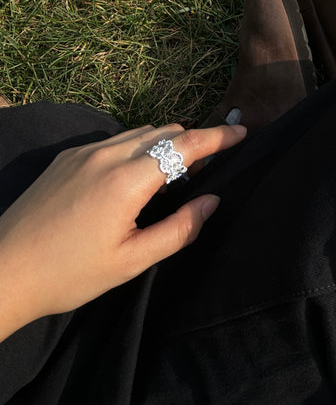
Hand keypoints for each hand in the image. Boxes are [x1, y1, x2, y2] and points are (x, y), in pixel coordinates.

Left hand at [0, 123, 246, 338]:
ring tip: (171, 177)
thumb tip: (212, 202)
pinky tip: (134, 177)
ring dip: (164, 144)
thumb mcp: (132, 261)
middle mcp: (105, 154)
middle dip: (192, 142)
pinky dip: (138, 147)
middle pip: (163, 131)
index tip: (243, 132)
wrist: (3, 271)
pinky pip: (115, 140)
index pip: (183, 145)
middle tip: (205, 171)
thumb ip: (179, 229)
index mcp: (125, 181)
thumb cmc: (70, 273)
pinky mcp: (67, 156)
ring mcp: (82, 151)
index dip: (218, 137)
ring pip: (139, 132)